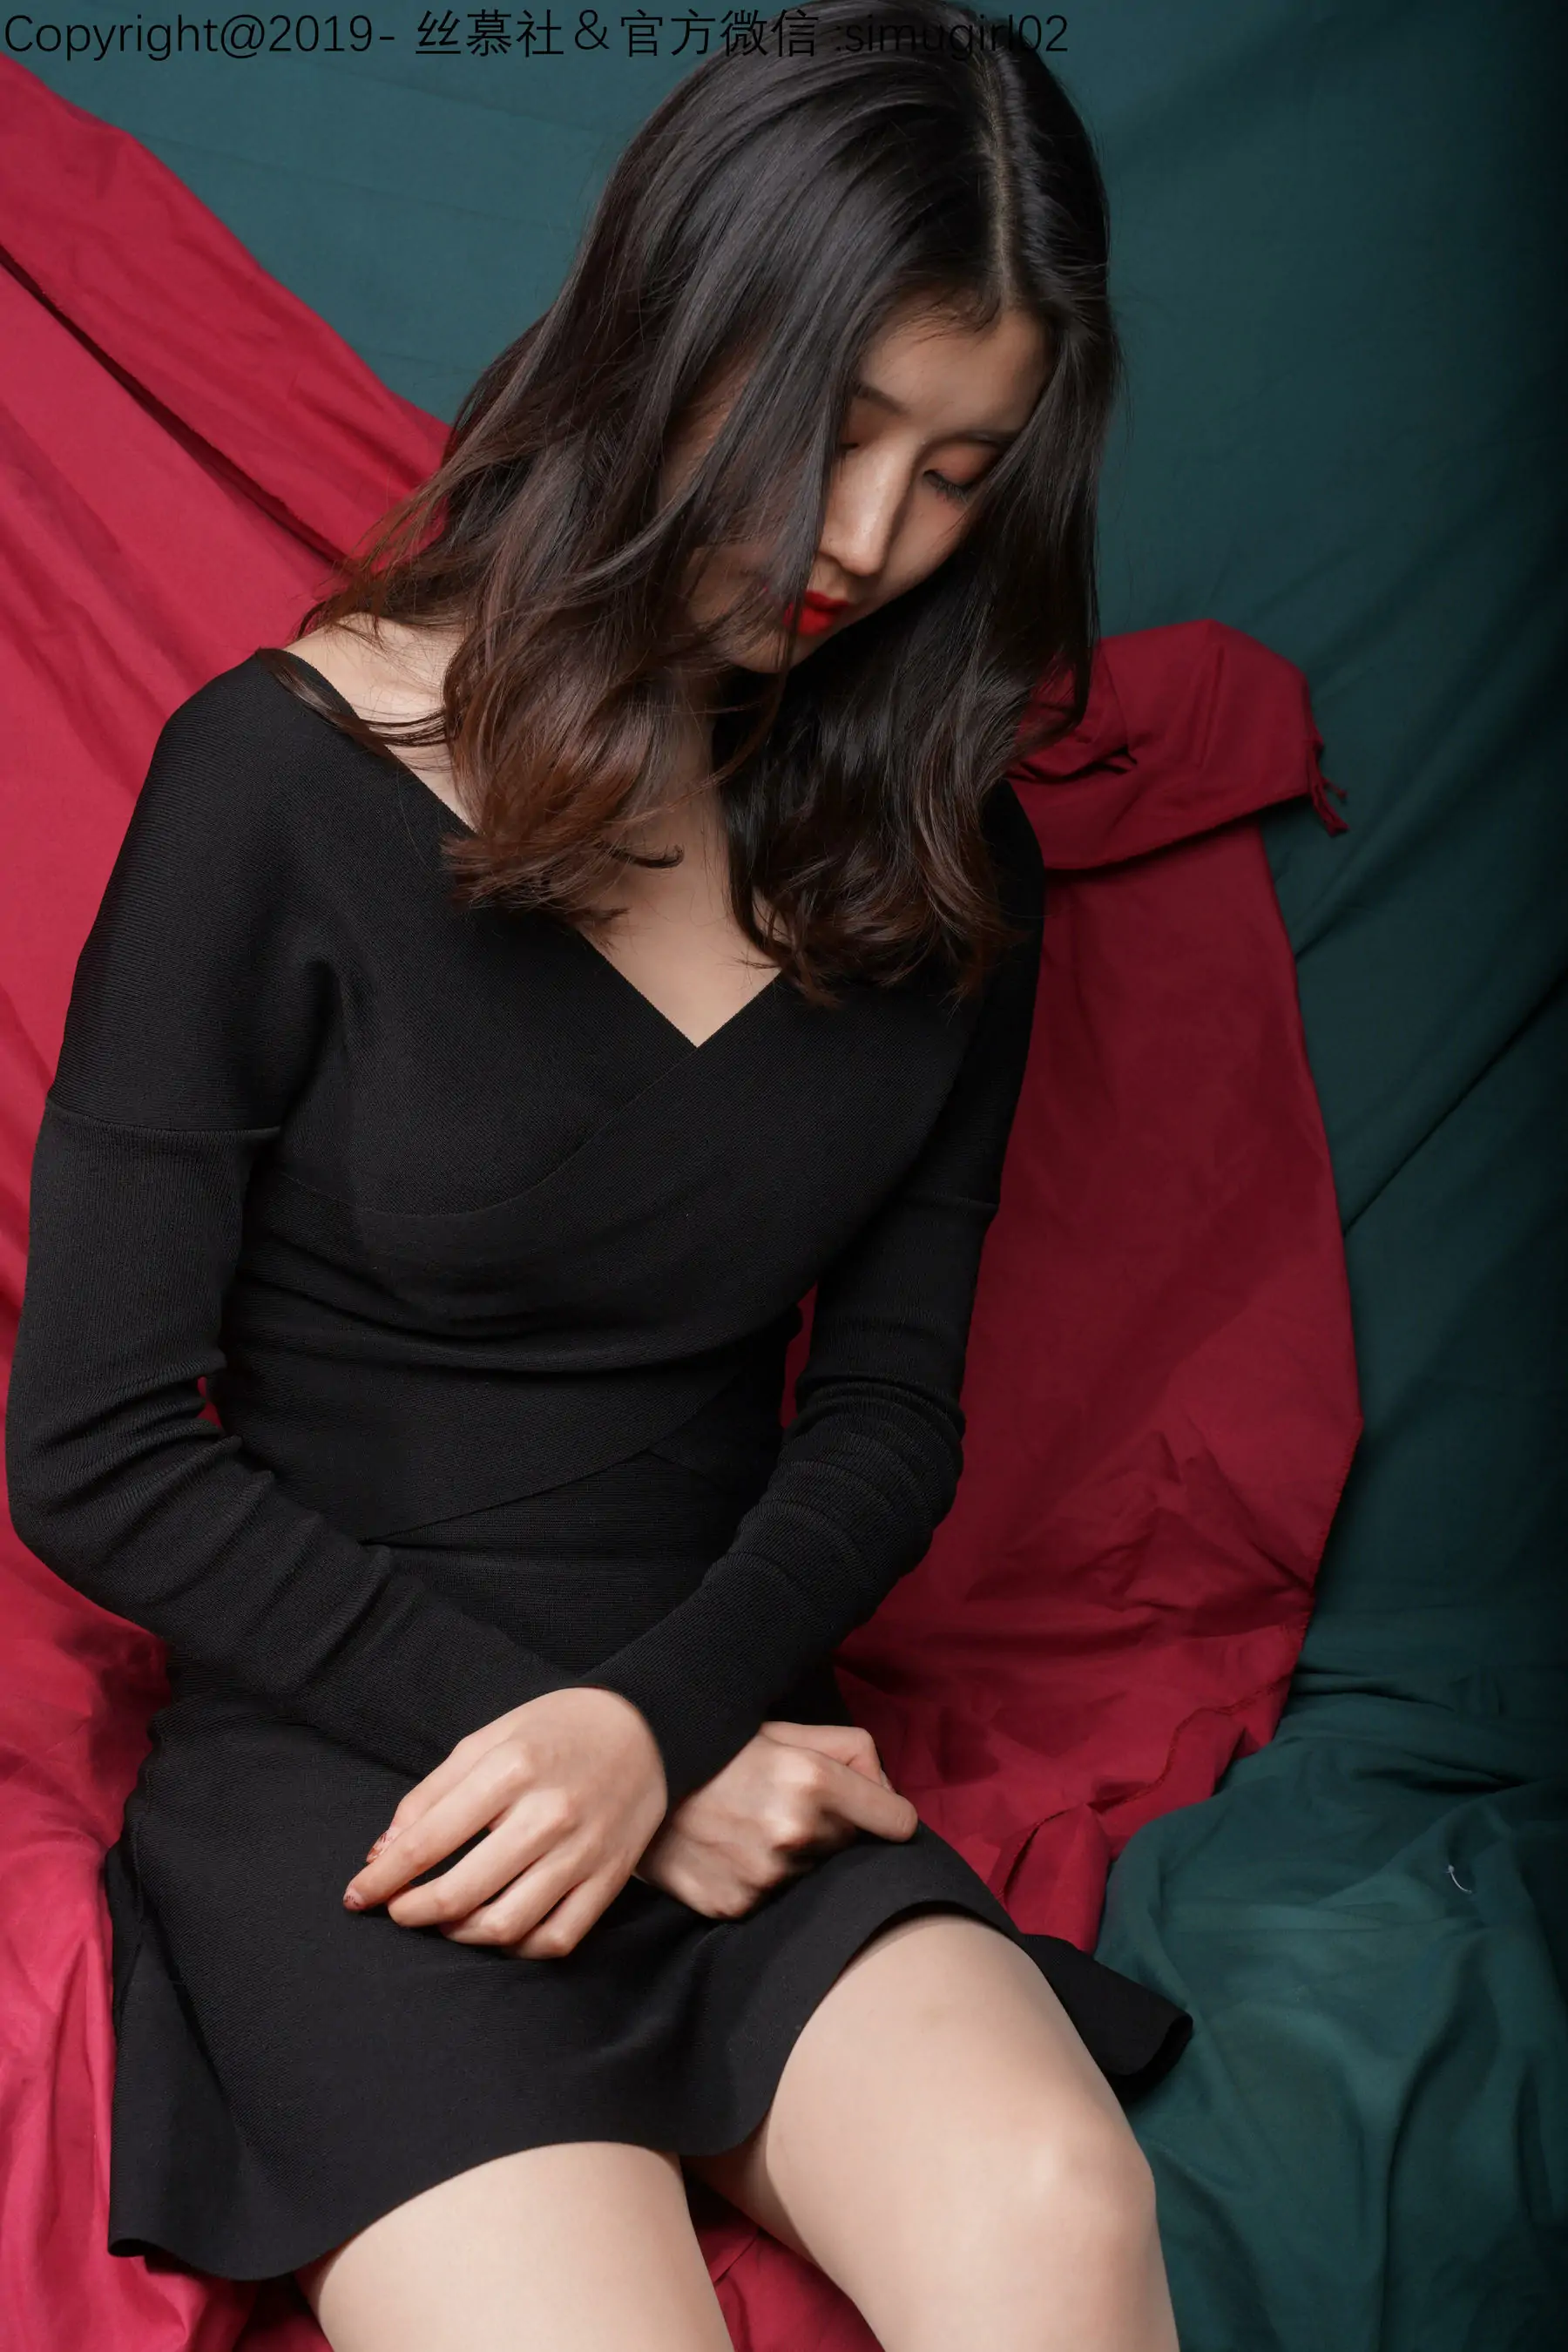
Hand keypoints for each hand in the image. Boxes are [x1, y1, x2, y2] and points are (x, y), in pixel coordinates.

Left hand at [341, 1685, 666, 1958]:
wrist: (648, 1729)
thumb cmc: (556, 1730)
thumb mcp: (487, 1740)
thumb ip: (431, 1794)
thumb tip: (383, 1853)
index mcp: (511, 1770)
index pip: (426, 1843)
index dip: (381, 1879)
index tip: (357, 1895)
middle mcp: (548, 1815)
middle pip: (461, 1893)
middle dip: (412, 1912)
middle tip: (397, 1909)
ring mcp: (583, 1852)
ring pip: (506, 1925)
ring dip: (458, 1934)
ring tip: (443, 1919)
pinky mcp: (609, 1879)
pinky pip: (555, 1938)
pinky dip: (516, 1947)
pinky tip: (497, 1929)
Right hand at [634, 1720, 918, 1919]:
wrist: (635, 1782)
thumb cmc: (719, 1750)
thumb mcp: (785, 1729)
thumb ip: (852, 1749)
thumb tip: (887, 1794)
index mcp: (813, 1781)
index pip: (900, 1822)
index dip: (887, 1813)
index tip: (874, 1811)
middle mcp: (794, 1833)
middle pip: (856, 1847)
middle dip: (836, 1828)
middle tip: (789, 1804)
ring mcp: (765, 1877)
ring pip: (817, 1874)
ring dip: (800, 1856)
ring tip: (756, 1826)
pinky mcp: (738, 1906)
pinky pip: (777, 1898)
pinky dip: (765, 1879)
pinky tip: (736, 1851)